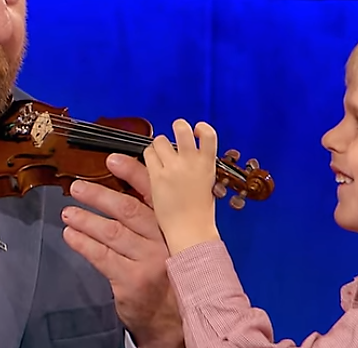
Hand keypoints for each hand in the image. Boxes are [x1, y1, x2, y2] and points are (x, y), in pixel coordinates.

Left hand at [62, 154, 183, 347]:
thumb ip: (150, 221)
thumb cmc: (167, 277)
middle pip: (128, 210)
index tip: (111, 160)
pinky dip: (83, 243)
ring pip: (112, 232)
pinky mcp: (132, 281)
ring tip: (68, 211)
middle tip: (78, 187)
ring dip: (86, 219)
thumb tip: (119, 192)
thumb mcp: (167, 244)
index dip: (132, 173)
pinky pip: (102, 257)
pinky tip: (72, 235)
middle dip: (99, 196)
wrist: (173, 321)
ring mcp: (148, 262)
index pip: (152, 194)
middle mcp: (162, 241)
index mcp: (171, 227)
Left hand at [144, 119, 219, 254]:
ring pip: (160, 140)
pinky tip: (153, 165)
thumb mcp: (208, 185)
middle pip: (182, 128)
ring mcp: (173, 168)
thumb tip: (191, 156)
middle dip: (178, 127)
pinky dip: (149, 156)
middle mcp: (190, 161)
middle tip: (176, 134)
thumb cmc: (200, 213)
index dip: (201, 128)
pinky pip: (148, 154)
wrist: (190, 231)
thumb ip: (199, 167)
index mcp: (208, 164)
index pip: (208, 134)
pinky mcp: (157, 176)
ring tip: (161, 155)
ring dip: (159, 144)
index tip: (196, 131)